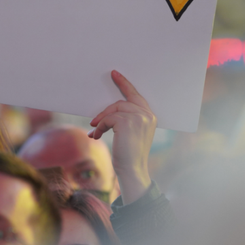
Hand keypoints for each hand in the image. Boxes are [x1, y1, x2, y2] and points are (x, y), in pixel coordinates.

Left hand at [89, 70, 155, 204]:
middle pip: (121, 102)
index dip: (124, 84)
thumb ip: (126, 119)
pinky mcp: (127, 122)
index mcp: (150, 116)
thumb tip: (107, 112)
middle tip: (93, 120)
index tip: (114, 74)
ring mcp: (138, 118)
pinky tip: (97, 136)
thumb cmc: (130, 154)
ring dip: (101, 121)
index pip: (136, 95)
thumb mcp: (131, 134)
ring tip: (95, 131)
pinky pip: (108, 119)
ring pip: (113, 110)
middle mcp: (147, 115)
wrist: (132, 170)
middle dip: (106, 110)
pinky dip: (100, 127)